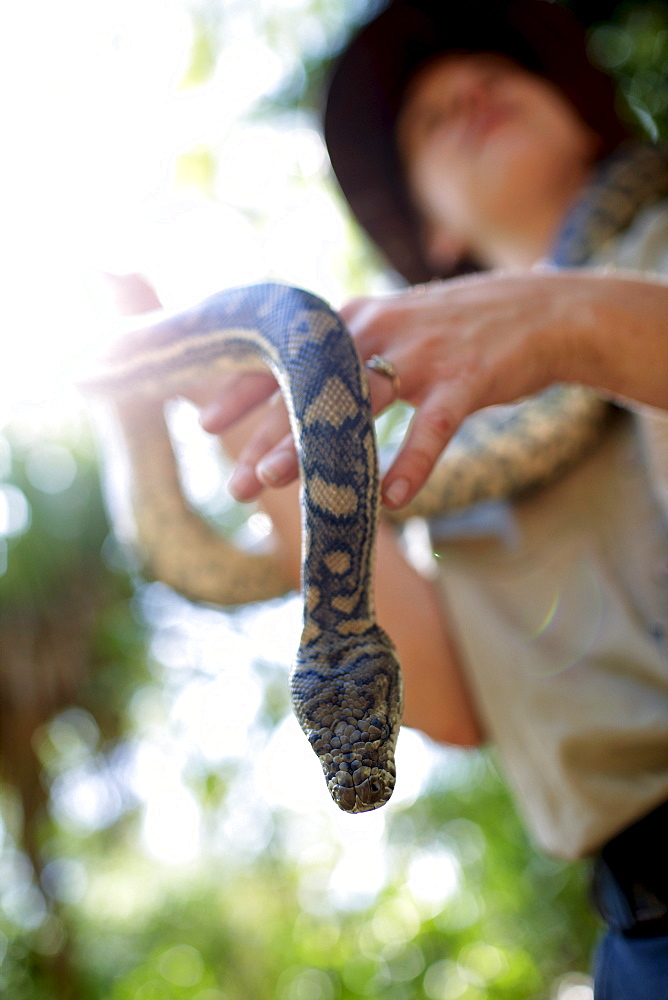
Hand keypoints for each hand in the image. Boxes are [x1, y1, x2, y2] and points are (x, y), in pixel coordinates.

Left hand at [206, 269, 569, 505]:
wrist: (537, 311)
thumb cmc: (449, 330)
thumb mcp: (390, 328)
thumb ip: (343, 354)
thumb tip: (292, 392)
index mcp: (353, 320)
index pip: (284, 354)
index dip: (243, 388)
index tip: (205, 423)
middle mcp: (378, 330)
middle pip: (311, 386)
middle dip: (269, 436)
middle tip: (238, 484)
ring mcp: (423, 354)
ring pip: (360, 404)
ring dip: (321, 448)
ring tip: (290, 489)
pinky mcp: (467, 379)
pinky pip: (433, 426)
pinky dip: (414, 461)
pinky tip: (393, 498)